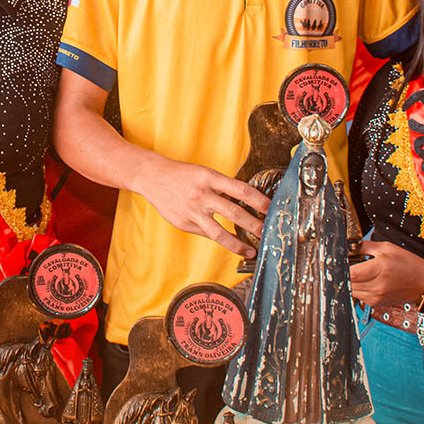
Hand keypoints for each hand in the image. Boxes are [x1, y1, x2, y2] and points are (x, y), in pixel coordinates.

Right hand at [132, 157, 268, 256]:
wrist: (152, 178)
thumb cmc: (182, 175)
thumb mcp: (204, 174)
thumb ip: (222, 188)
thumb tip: (245, 203)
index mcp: (210, 178)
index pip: (242, 190)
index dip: (259, 201)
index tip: (271, 209)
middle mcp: (202, 195)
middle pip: (235, 213)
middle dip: (255, 225)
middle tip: (267, 233)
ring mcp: (193, 212)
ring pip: (220, 233)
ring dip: (238, 243)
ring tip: (251, 250)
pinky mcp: (185, 224)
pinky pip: (207, 234)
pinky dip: (219, 239)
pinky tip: (229, 243)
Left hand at [349, 241, 423, 307]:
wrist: (423, 282)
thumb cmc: (408, 264)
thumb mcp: (387, 248)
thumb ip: (365, 246)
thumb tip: (348, 245)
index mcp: (379, 269)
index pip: (351, 273)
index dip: (342, 267)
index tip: (341, 261)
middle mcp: (377, 286)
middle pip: (348, 283)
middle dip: (345, 274)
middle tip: (350, 265)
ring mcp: (376, 297)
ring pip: (351, 291)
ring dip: (351, 282)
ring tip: (360, 273)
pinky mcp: (376, 304)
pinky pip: (359, 296)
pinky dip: (358, 289)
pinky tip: (367, 281)